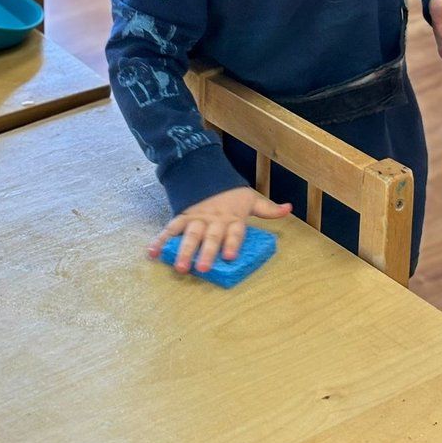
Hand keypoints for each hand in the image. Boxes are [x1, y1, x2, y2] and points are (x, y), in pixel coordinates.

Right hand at [148, 186, 290, 274]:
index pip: (234, 231)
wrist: (204, 173)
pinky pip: (170, 229)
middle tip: (200, 269)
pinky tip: (152, 253)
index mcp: (231, 217)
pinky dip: (160, 240)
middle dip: (205, 252)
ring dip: (182, 251)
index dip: (232, 243)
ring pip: (188, 235)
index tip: (229, 257)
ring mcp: (196, 219)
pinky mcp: (181, 218)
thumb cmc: (231, 195)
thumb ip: (268, 209)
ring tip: (179, 267)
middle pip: (209, 237)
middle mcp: (213, 220)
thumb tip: (289, 207)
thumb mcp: (250, 199)